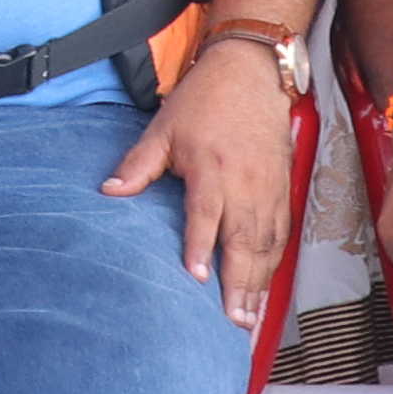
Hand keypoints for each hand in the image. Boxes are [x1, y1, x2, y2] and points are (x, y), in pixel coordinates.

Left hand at [107, 33, 300, 330]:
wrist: (251, 72)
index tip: (197, 279)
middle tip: (233, 320)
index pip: (206, 214)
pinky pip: (281, 233)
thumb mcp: (163, 127)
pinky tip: (265, 288)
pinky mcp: (283, 188)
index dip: (201, 246)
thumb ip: (138, 165)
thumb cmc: (204, 101)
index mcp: (211, 166)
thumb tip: (109, 191)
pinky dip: (274, 264)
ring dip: (259, 283)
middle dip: (239, 284)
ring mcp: (268, 187)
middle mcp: (244, 181)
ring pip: (267, 243)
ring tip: (249, 317)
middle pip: (244, 239)